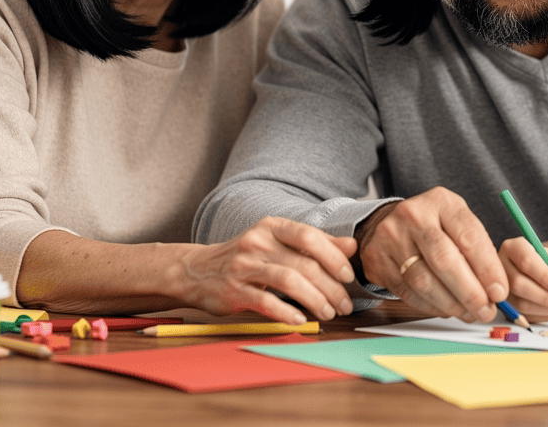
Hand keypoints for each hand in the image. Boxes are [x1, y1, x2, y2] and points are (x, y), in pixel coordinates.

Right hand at [175, 216, 356, 323]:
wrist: (196, 270)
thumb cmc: (247, 257)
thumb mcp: (278, 243)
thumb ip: (315, 244)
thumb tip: (351, 246)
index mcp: (272, 227)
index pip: (309, 236)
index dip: (333, 256)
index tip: (348, 276)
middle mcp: (258, 242)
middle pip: (303, 263)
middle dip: (330, 286)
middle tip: (344, 303)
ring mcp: (243, 266)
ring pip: (288, 281)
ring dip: (314, 300)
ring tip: (328, 313)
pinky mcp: (233, 290)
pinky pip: (265, 302)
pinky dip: (287, 312)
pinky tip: (301, 320)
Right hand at [355, 187, 506, 321]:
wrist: (387, 222)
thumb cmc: (433, 225)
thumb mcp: (456, 222)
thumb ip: (478, 249)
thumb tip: (498, 289)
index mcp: (441, 201)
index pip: (469, 237)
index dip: (488, 269)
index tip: (500, 291)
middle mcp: (413, 215)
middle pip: (445, 260)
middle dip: (470, 292)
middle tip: (486, 310)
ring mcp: (391, 237)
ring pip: (424, 281)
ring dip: (451, 304)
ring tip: (469, 313)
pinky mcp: (377, 260)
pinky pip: (408, 292)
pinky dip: (431, 306)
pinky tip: (446, 309)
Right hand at [499, 237, 547, 321]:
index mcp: (514, 248)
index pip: (525, 260)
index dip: (543, 276)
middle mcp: (502, 267)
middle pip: (518, 283)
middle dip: (544, 295)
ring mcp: (502, 289)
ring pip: (520, 303)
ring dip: (545, 307)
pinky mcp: (506, 307)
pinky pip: (523, 316)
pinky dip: (542, 315)